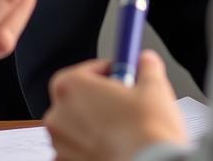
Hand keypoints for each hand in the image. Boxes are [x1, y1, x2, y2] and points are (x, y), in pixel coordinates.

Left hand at [45, 50, 187, 160]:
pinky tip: (114, 148)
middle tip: (124, 103)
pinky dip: (91, 148)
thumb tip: (146, 62)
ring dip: (94, 125)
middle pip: (78, 98)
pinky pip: (77, 151)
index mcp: (70, 86)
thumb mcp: (154, 86)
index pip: (88, 69)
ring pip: (77, 127)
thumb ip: (145, 66)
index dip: (109, 71)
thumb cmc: (146, 133)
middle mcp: (58, 115)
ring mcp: (61, 145)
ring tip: (122, 129)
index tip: (121, 74)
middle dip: (99, 99)